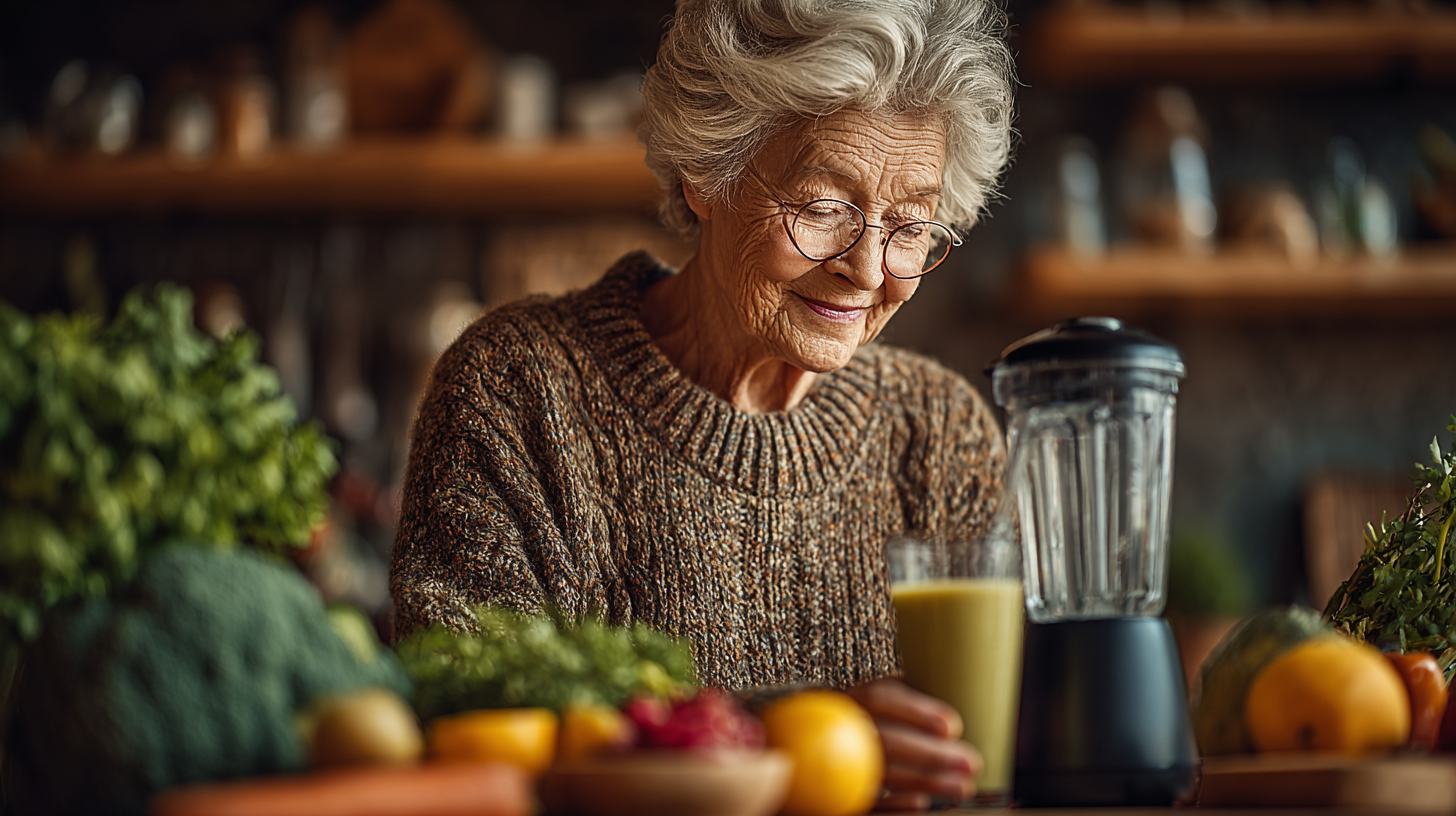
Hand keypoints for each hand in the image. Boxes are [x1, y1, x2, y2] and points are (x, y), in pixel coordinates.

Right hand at [846, 677, 981, 811]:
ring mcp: (837, 762)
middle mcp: (839, 728)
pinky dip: (894, 804)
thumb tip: (955, 702)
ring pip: (878, 774)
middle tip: (971, 762)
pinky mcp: (843, 796)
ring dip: (924, 781)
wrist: (817, 750)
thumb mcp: (887, 699)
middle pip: (882, 740)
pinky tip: (922, 802)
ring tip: (962, 786)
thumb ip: (908, 699)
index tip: (953, 726)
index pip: (878, 699)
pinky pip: (867, 802)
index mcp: (851, 699)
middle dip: (930, 754)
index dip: (915, 711)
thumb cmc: (874, 722)